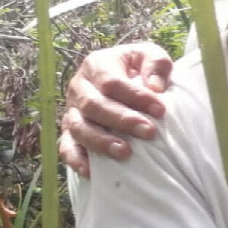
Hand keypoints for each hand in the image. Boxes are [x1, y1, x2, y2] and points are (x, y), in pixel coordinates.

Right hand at [59, 43, 174, 176]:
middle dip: (122, 120)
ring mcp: (72, 110)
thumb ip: (156, 63)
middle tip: (149, 132)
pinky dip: (76, 159)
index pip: (112, 82)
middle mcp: (79, 87)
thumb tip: (155, 86)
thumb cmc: (140, 68)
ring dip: (101, 142)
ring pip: (79, 127)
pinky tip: (92, 171)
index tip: (161, 110)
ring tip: (125, 153)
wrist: (125, 77)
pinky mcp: (69, 131)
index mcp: (97, 64)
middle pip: (94, 105)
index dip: (136, 97)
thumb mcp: (150, 55)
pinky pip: (66, 146)